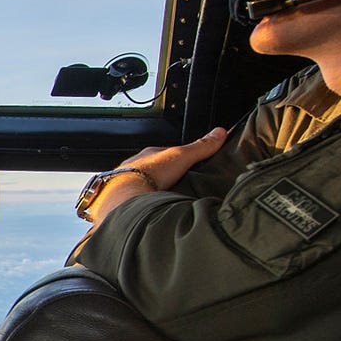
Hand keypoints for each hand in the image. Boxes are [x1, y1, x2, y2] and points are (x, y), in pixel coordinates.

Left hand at [87, 126, 229, 225]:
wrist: (123, 196)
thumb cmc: (147, 174)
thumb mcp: (181, 156)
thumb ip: (200, 147)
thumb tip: (219, 133)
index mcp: (148, 155)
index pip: (166, 154)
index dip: (178, 159)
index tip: (188, 165)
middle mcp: (134, 167)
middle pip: (153, 170)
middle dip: (164, 177)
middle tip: (178, 186)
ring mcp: (125, 183)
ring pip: (142, 184)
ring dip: (152, 190)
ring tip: (166, 199)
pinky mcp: (121, 199)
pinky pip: (134, 199)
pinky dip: (142, 202)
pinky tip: (149, 207)